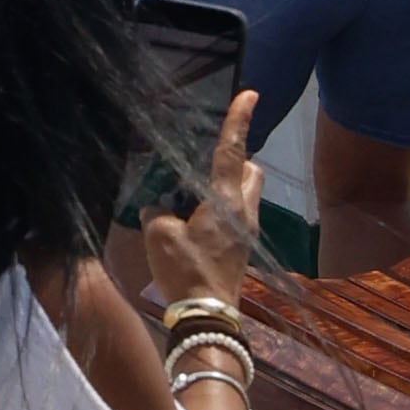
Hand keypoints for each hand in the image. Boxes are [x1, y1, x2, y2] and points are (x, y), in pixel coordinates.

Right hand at [139, 83, 267, 314]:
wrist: (207, 316)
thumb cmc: (186, 271)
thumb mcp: (159, 236)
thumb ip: (158, 213)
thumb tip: (159, 209)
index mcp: (225, 199)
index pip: (232, 151)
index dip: (238, 120)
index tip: (250, 94)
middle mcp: (244, 210)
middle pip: (251, 169)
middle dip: (237, 158)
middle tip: (207, 163)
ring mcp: (248, 230)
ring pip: (247, 191)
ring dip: (229, 184)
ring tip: (196, 195)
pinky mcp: (243, 247)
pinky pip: (239, 213)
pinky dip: (223, 207)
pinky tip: (197, 221)